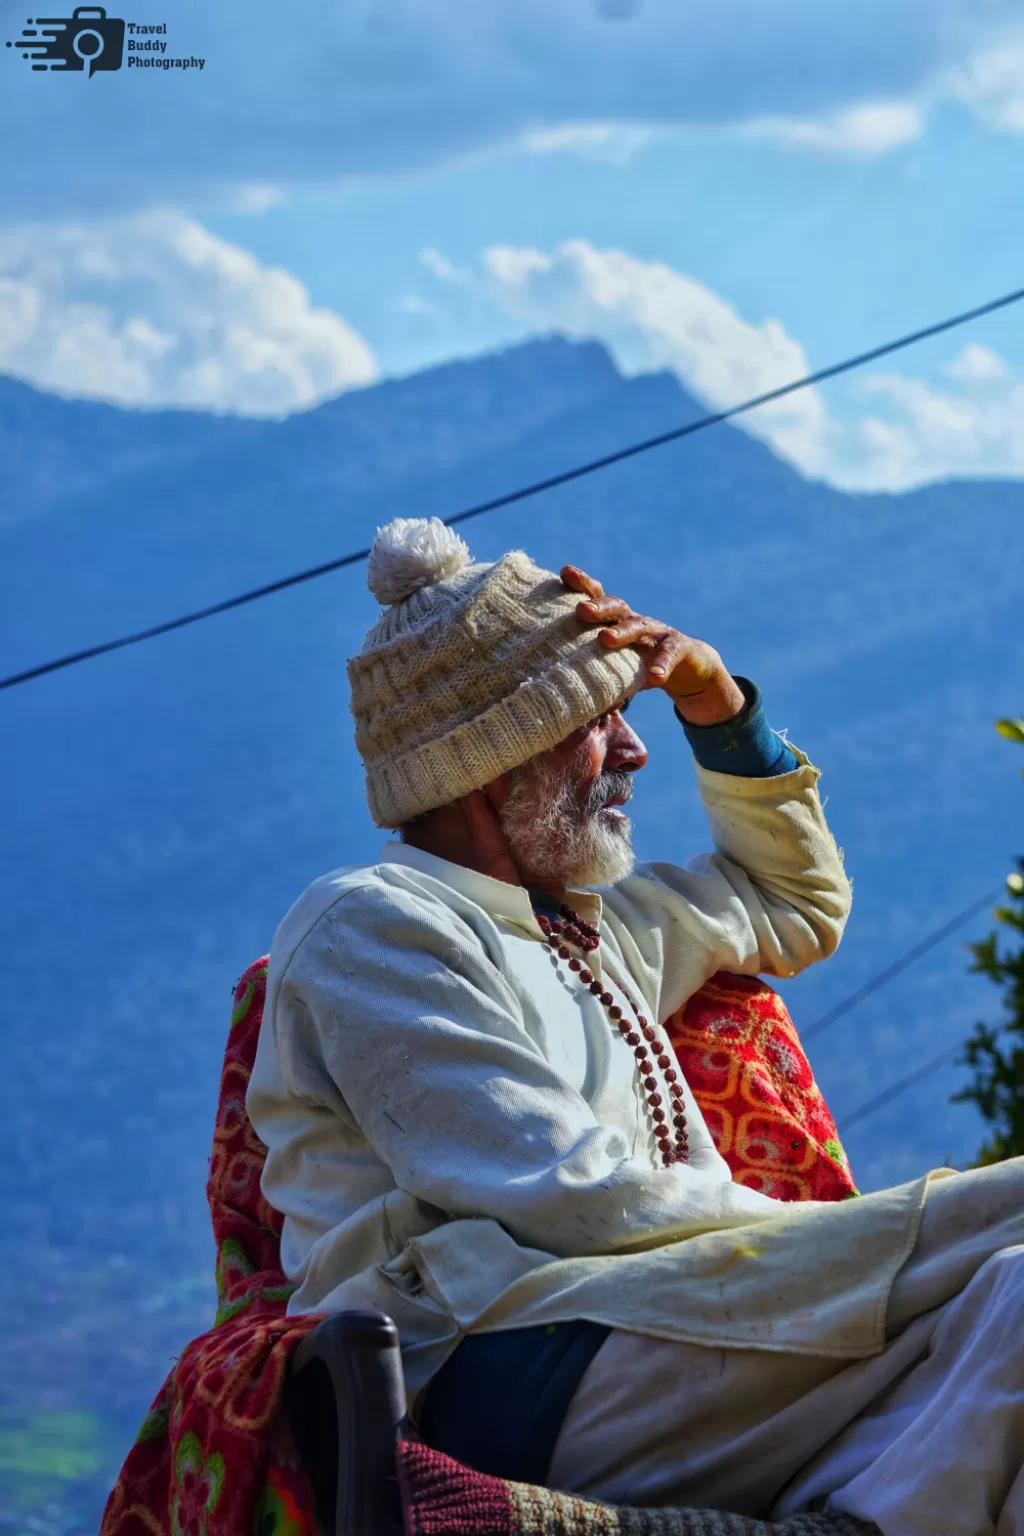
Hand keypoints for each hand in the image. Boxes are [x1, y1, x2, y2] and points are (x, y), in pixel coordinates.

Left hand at [561, 565, 745, 726]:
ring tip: (606, 639)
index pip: (598, 598)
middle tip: (580, 610)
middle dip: (598, 607)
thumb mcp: (616, 665)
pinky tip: (655, 677)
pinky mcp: (680, 648)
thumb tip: (557, 693)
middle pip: (616, 608)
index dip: (582, 585)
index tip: (565, 573)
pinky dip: (662, 666)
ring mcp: (658, 632)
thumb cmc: (642, 665)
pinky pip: (669, 655)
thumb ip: (592, 672)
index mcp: (616, 621)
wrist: (689, 668)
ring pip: (639, 627)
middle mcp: (635, 620)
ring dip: (622, 632)